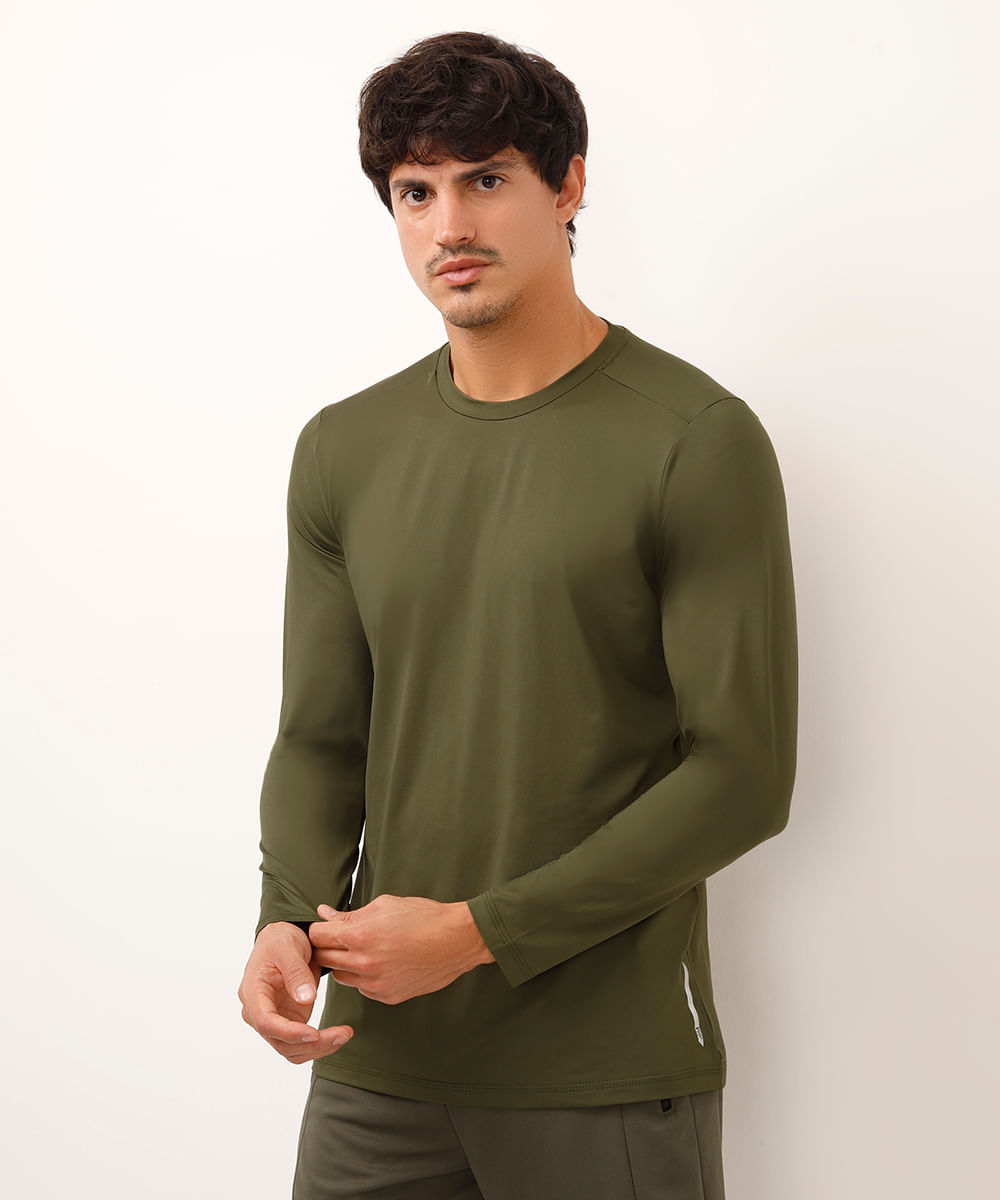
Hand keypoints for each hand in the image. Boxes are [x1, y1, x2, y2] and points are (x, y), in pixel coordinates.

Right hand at [238, 921, 354, 1063]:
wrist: (284, 938)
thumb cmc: (281, 939)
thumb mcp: (288, 948)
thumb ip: (296, 972)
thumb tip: (305, 999)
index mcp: (253, 992)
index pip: (266, 1022)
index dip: (289, 1032)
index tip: (313, 1034)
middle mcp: (259, 1011)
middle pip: (280, 1041)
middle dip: (311, 1044)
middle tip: (342, 1034)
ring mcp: (274, 1019)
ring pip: (291, 1049)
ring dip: (318, 1048)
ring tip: (344, 1034)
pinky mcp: (288, 1020)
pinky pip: (301, 1043)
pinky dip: (319, 1044)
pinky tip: (338, 1035)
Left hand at [309, 894, 494, 1005]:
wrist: (457, 940)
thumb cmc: (423, 916)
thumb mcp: (385, 905)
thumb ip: (350, 914)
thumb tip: (324, 913)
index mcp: (360, 935)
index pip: (318, 936)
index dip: (319, 929)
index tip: (326, 927)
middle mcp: (363, 963)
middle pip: (323, 959)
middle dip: (327, 947)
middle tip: (339, 939)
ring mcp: (375, 984)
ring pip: (341, 977)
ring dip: (344, 964)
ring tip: (363, 950)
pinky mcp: (387, 996)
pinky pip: (362, 988)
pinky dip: (364, 977)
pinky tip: (381, 963)